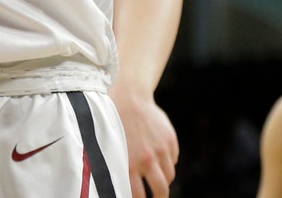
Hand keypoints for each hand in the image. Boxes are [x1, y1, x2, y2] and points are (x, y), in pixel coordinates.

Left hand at [109, 82, 177, 196]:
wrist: (130, 95)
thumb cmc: (112, 118)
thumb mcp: (107, 143)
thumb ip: (115, 162)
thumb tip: (112, 180)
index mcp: (129, 162)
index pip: (137, 194)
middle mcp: (147, 159)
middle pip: (160, 189)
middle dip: (160, 197)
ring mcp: (161, 150)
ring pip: (169, 175)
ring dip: (164, 180)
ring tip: (158, 181)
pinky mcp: (170, 141)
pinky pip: (173, 160)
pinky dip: (168, 163)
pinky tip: (160, 160)